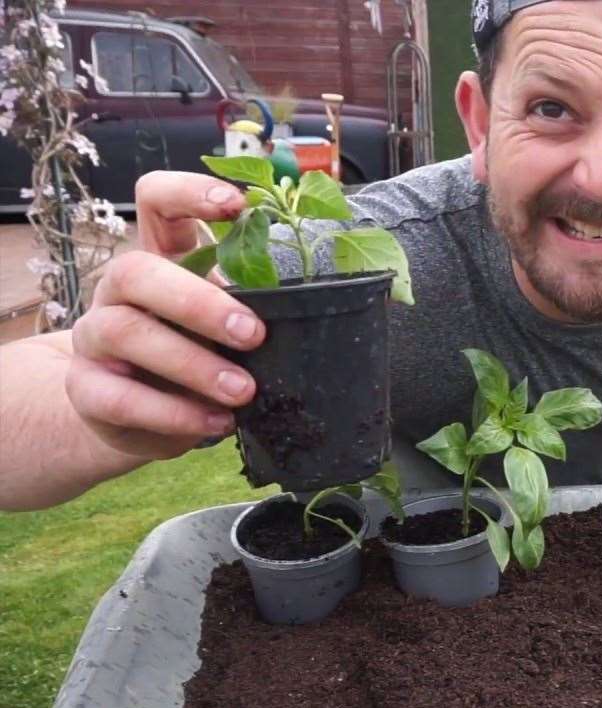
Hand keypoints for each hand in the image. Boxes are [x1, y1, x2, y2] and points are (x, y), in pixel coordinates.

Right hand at [65, 172, 262, 458]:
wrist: (137, 416)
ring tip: (242, 391)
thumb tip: (316, 299)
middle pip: (138, 270)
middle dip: (198, 302)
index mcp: (160, 258)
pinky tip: (216, 423)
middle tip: (253, 334)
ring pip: (127, 332)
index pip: (156, 202)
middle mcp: (120, 289)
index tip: (236, 205)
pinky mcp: (87, 388)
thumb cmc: (196, 354)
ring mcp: (96, 336)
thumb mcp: (225, 323)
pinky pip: (120, 397)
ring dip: (193, 364)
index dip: (188, 193)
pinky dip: (174, 413)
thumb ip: (252, 303)